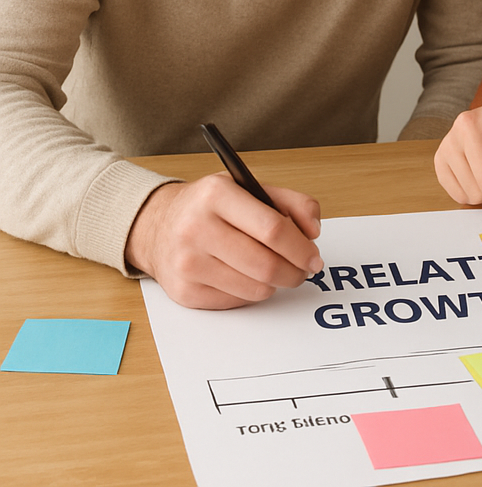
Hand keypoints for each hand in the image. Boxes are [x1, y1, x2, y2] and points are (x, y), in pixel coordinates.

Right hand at [125, 173, 322, 309]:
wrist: (158, 226)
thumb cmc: (212, 207)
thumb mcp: (250, 188)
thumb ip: (292, 202)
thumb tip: (313, 231)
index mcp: (217, 195)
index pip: (272, 228)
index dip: (301, 247)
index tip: (314, 256)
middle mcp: (196, 228)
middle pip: (266, 264)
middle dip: (295, 271)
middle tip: (304, 268)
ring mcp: (188, 263)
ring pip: (255, 287)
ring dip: (277, 283)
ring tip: (280, 270)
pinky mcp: (184, 292)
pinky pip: (237, 301)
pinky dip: (253, 291)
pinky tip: (250, 275)